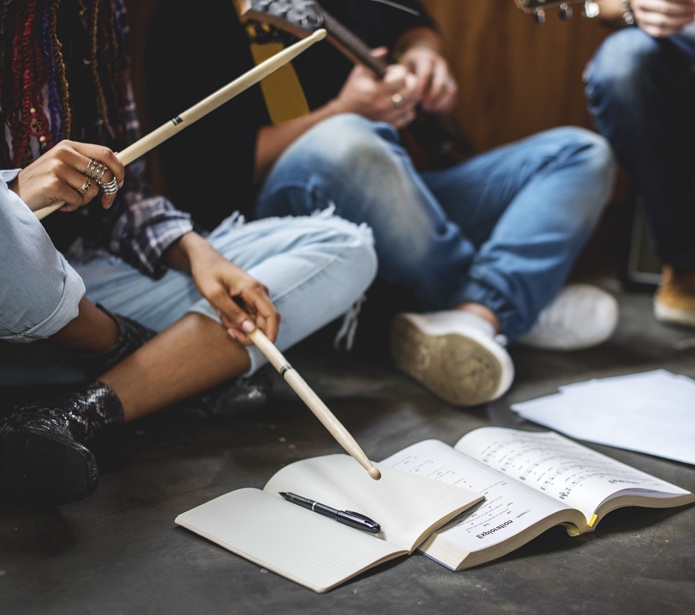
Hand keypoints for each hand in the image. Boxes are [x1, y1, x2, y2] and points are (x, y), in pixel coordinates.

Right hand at [9, 140, 123, 212]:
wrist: (16, 193)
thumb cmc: (46, 182)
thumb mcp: (65, 167)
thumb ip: (86, 165)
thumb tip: (116, 166)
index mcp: (69, 146)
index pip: (105, 153)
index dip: (119, 169)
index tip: (121, 183)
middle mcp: (64, 153)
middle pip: (104, 173)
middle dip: (110, 191)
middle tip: (106, 202)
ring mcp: (58, 167)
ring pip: (92, 190)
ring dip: (84, 200)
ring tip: (68, 198)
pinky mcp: (54, 183)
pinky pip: (79, 201)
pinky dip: (72, 207)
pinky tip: (58, 202)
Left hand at [169, 233, 279, 344]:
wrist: (204, 259)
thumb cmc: (207, 272)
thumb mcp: (214, 294)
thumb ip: (233, 313)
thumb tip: (251, 330)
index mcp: (253, 289)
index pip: (271, 315)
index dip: (271, 334)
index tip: (266, 349)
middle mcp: (260, 292)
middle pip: (263, 323)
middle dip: (247, 332)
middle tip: (228, 331)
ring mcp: (256, 296)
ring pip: (253, 322)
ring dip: (238, 324)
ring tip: (221, 312)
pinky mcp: (251, 299)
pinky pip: (248, 317)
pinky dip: (235, 319)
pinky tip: (224, 310)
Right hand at [333, 48, 418, 127]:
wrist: (345, 116)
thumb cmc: (353, 91)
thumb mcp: (359, 73)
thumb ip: (372, 59)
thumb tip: (385, 51)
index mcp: (375, 91)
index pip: (402, 77)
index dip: (400, 71)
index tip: (393, 72)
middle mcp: (382, 106)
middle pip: (412, 90)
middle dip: (410, 81)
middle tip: (403, 80)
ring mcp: (387, 117)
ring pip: (412, 103)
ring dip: (411, 94)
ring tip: (402, 90)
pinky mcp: (390, 125)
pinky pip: (409, 116)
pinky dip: (408, 108)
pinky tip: (401, 104)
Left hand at [398, 44, 457, 113]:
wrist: (425, 56)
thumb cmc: (410, 65)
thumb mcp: (403, 64)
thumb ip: (397, 71)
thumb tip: (389, 74)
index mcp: (426, 59)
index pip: (425, 73)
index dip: (421, 87)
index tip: (415, 98)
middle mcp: (439, 65)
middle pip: (440, 81)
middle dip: (432, 96)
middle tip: (424, 107)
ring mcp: (448, 74)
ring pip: (450, 89)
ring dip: (440, 102)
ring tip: (429, 110)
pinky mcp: (452, 84)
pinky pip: (453, 97)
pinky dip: (445, 106)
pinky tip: (435, 112)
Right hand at [630, 0, 694, 35]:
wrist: (643, 1)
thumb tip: (691, 2)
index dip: (681, 0)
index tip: (692, 1)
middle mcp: (642, 4)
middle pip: (665, 8)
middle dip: (682, 10)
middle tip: (694, 9)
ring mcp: (641, 16)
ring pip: (661, 22)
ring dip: (679, 21)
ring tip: (690, 18)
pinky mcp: (643, 26)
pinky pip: (658, 31)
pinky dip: (671, 30)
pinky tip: (681, 26)